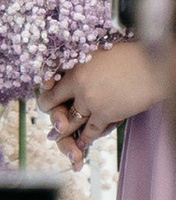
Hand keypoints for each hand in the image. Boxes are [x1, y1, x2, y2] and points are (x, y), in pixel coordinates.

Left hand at [42, 38, 160, 154]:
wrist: (152, 67)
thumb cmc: (129, 56)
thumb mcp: (98, 54)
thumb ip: (83, 65)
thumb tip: (71, 70)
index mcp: (75, 71)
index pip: (51, 88)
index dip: (47, 98)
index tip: (47, 102)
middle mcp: (78, 87)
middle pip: (56, 107)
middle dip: (53, 117)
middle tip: (52, 124)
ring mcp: (91, 102)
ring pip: (72, 122)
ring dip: (64, 132)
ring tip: (57, 138)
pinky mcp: (106, 114)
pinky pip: (91, 131)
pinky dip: (85, 139)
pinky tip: (80, 145)